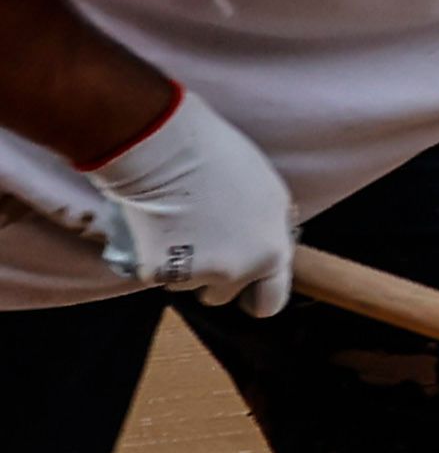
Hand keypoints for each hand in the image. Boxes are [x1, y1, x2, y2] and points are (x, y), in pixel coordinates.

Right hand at [84, 92, 296, 317]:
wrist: (167, 152)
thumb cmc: (221, 159)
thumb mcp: (267, 195)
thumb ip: (267, 230)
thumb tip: (262, 244)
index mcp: (271, 252)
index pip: (271, 300)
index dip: (257, 297)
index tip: (247, 296)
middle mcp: (239, 270)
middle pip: (222, 294)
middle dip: (211, 277)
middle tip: (200, 242)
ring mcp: (197, 275)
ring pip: (187, 284)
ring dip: (182, 264)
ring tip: (178, 224)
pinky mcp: (158, 272)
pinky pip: (156, 274)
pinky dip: (152, 257)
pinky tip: (154, 227)